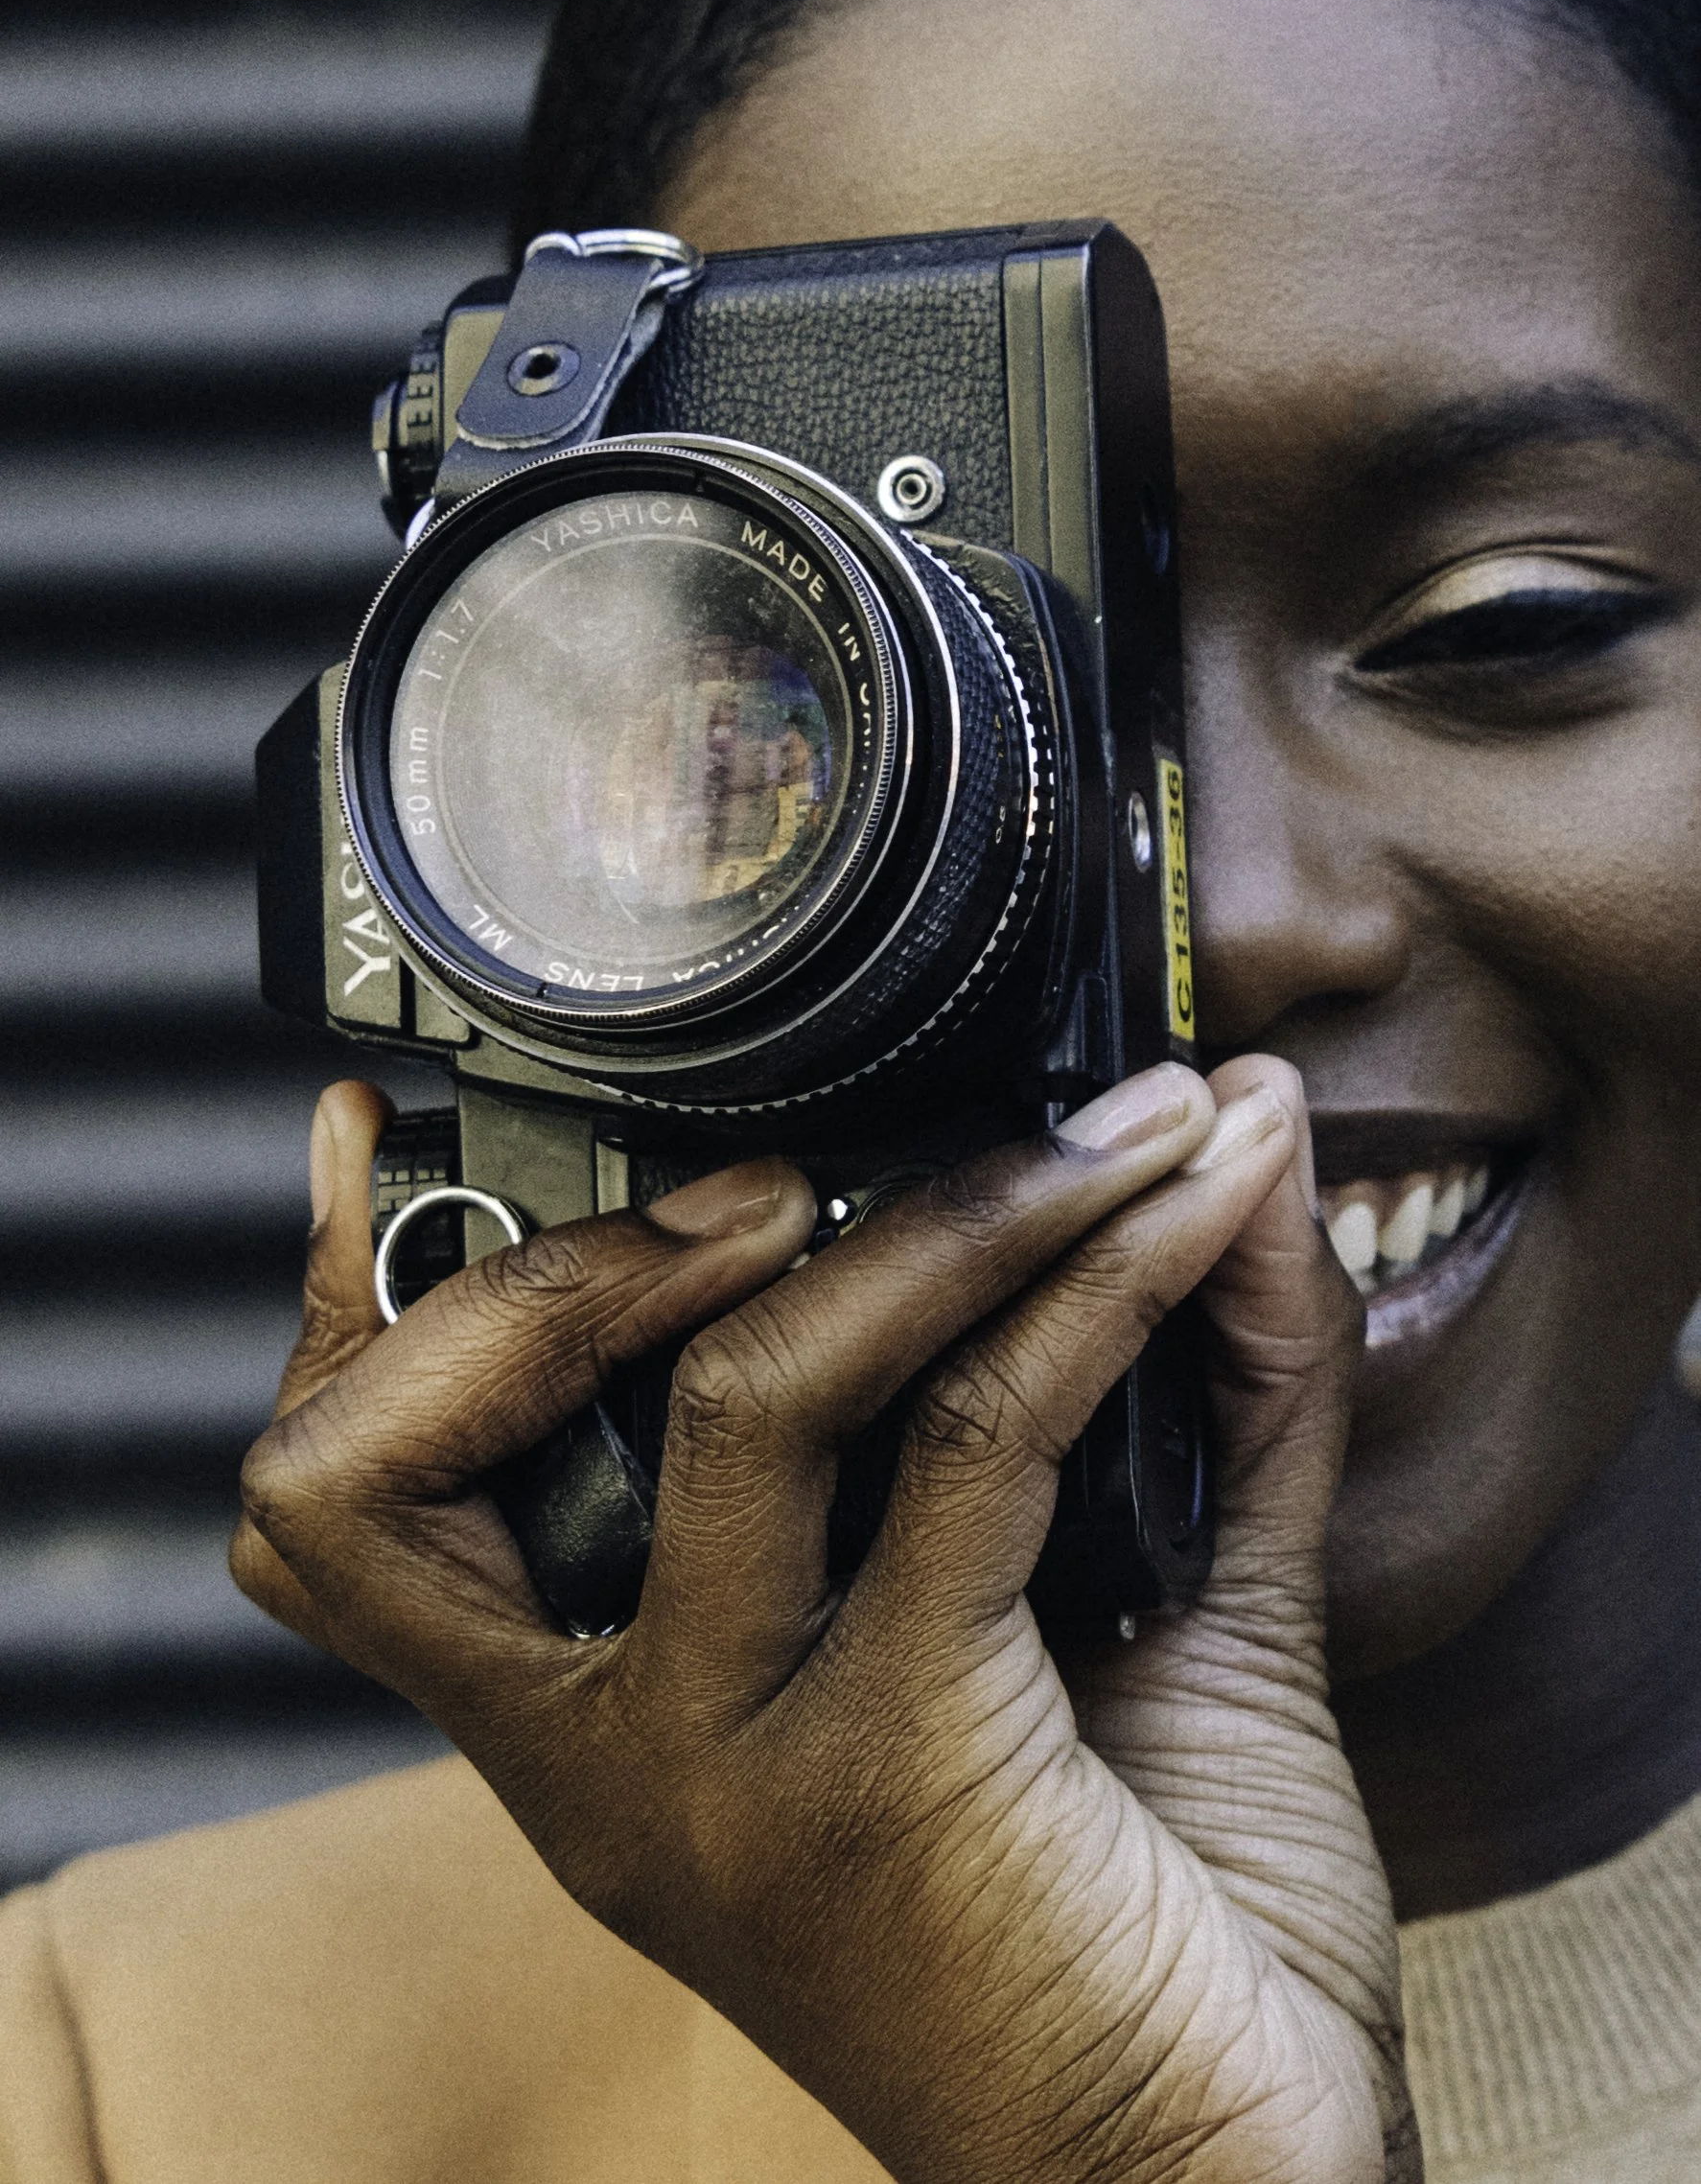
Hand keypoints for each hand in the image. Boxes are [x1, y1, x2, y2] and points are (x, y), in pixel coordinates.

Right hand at [234, 1062, 1413, 2183]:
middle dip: (567, 1259)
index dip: (359, 1315)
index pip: (353, 1512)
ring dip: (946, 1211)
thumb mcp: (1111, 1610)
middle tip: (768, 1168)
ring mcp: (730, 1760)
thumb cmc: (1139, 1915)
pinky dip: (1085, 1294)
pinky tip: (1188, 1219)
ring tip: (1094, 1133)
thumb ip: (1156, 1371)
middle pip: (426, 1455)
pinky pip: (963, 1446)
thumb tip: (1231, 1126)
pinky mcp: (891, 1766)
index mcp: (597, 1713)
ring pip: (747, 1393)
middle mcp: (611, 1746)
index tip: (387, 1140)